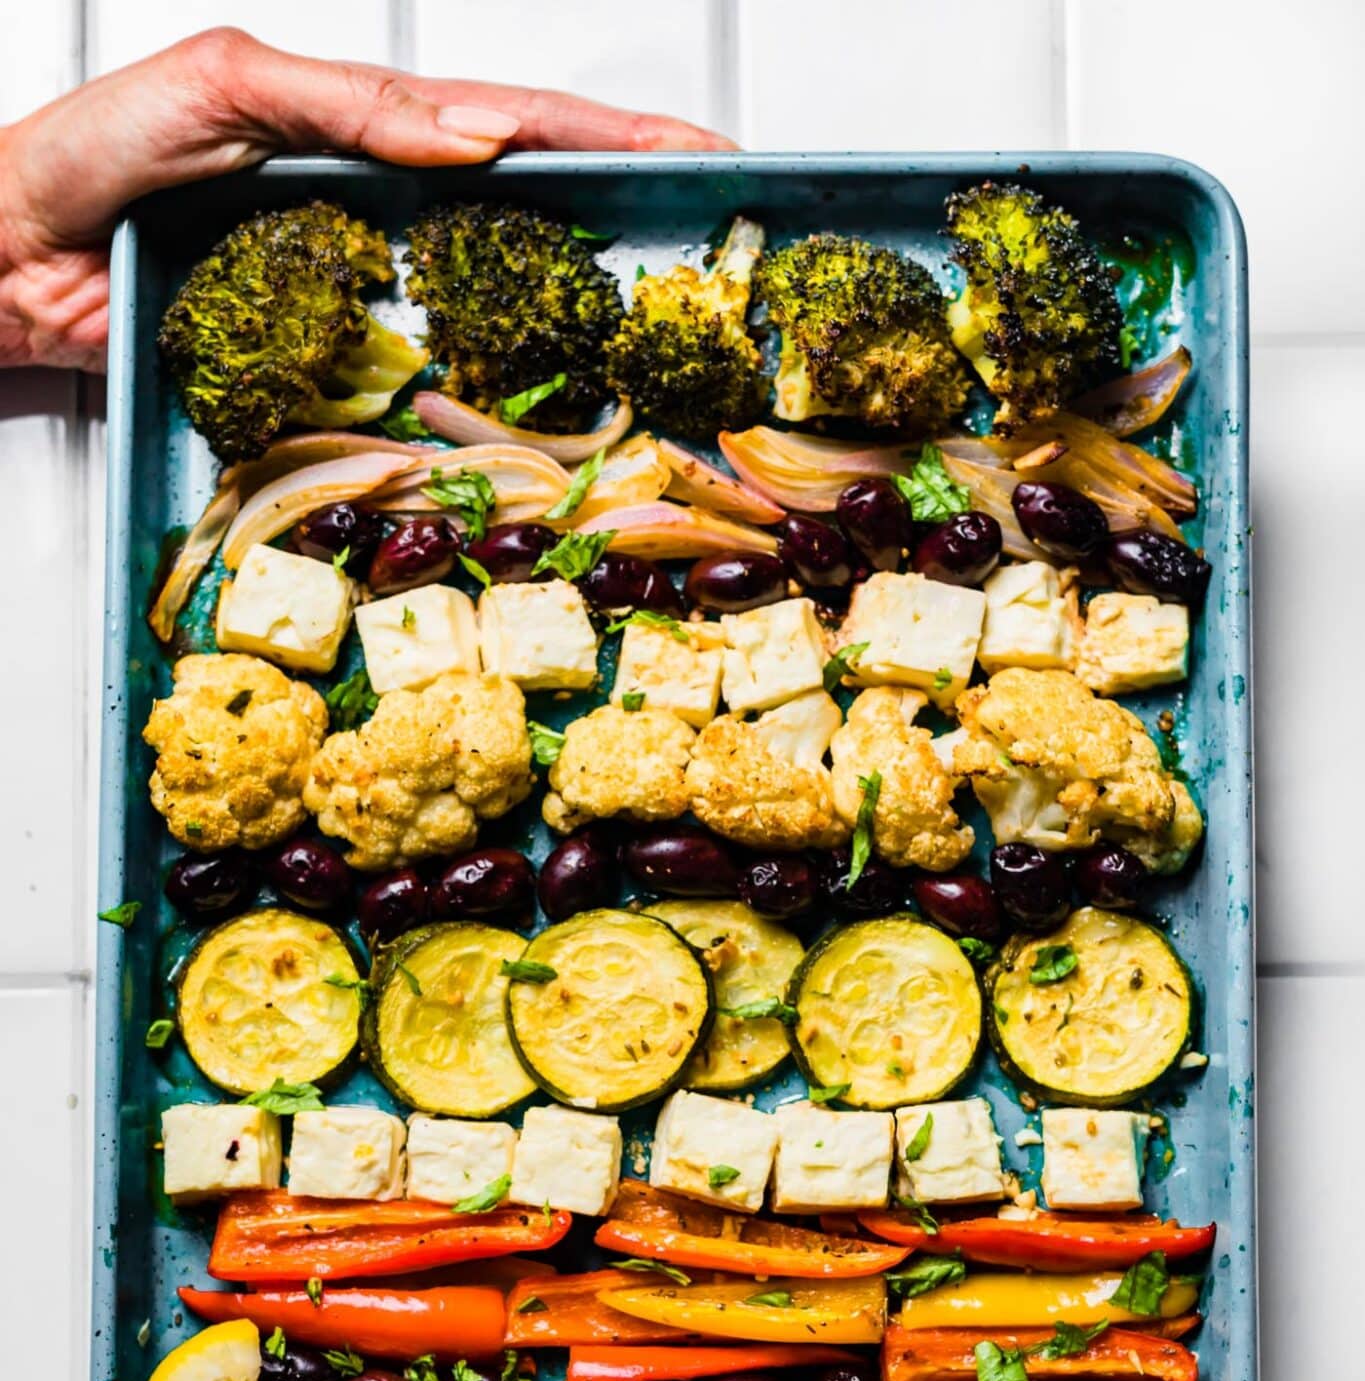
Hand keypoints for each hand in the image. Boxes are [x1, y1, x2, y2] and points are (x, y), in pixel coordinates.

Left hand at [0, 28, 732, 371]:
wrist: (10, 264)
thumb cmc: (93, 160)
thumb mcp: (228, 87)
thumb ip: (351, 105)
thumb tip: (477, 137)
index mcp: (364, 128)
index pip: (512, 122)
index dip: (609, 137)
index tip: (695, 151)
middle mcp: (378, 211)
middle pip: (529, 210)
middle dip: (627, 216)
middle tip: (716, 232)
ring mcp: (363, 293)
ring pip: (494, 299)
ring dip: (585, 309)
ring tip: (668, 316)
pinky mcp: (332, 369)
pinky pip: (428, 380)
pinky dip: (499, 390)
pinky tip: (552, 396)